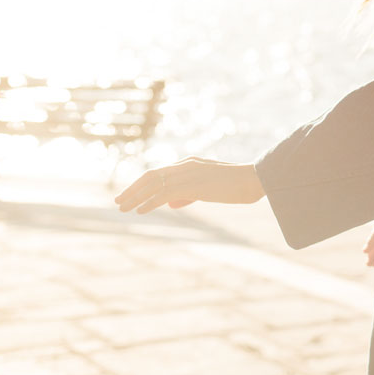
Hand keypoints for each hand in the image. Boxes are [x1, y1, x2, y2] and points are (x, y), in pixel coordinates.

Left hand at [114, 156, 263, 213]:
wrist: (255, 179)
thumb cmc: (237, 185)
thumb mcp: (210, 189)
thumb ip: (189, 194)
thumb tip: (170, 203)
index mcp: (190, 163)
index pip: (159, 172)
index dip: (142, 184)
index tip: (130, 194)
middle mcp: (185, 165)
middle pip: (151, 175)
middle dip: (133, 189)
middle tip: (118, 200)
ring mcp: (188, 174)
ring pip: (153, 184)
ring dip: (135, 196)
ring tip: (122, 207)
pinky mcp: (192, 185)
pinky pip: (163, 194)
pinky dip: (148, 202)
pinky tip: (139, 210)